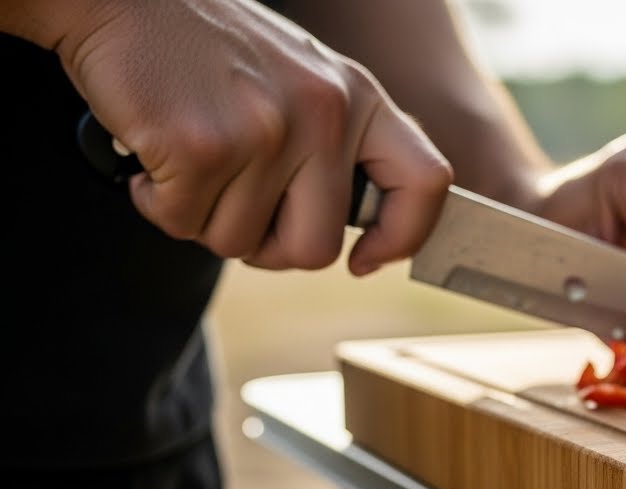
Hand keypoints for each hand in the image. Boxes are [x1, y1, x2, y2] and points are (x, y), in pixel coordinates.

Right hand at [51, 0, 451, 274]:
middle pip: (316, 248)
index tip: (364, 260)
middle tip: (233, 208)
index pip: (426, 183)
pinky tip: (154, 158)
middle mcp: (325, 114)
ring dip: (202, 218)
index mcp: (359, 97)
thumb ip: (337, 144)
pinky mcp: (203, 147)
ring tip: (189, 162)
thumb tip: (360, 235)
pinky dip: (157, 203)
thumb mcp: (303, 79)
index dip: (401, 238)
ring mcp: (266, 132)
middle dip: (267, 247)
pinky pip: (183, 223)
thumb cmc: (208, 47)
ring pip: (240, 242)